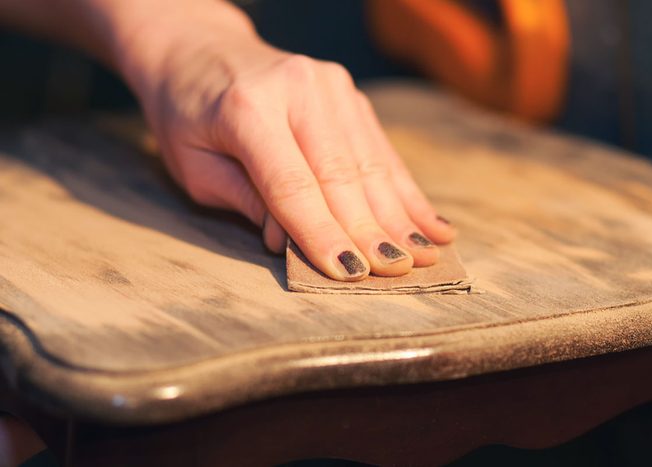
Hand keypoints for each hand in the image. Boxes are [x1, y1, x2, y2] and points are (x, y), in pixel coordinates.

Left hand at [118, 1, 455, 280]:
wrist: (198, 47)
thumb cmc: (186, 114)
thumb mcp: (196, 167)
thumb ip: (247, 202)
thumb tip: (292, 245)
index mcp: (248, 107)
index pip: (293, 185)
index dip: (322, 233)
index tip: (349, 274)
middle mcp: (298, 88)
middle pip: (342, 176)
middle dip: (370, 231)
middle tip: (397, 273)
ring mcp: (330, 86)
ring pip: (371, 164)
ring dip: (400, 215)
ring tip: (426, 255)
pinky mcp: (348, 93)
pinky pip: (380, 149)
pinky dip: (405, 190)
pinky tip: (430, 221)